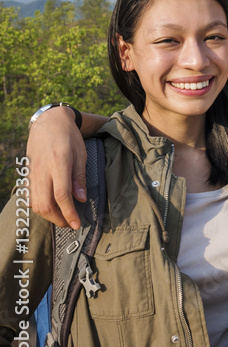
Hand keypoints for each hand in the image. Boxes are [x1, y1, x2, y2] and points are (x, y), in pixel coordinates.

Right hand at [26, 107, 87, 228]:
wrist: (49, 123)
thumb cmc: (69, 137)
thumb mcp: (81, 154)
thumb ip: (79, 177)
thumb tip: (80, 199)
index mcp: (58, 163)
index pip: (61, 195)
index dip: (69, 213)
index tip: (77, 223)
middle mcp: (42, 170)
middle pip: (45, 204)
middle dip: (58, 219)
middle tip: (70, 224)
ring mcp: (32, 173)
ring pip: (35, 203)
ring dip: (48, 215)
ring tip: (62, 218)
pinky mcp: (28, 174)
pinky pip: (30, 196)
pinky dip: (39, 206)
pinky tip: (50, 208)